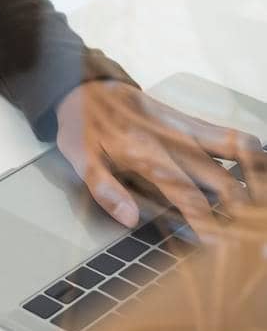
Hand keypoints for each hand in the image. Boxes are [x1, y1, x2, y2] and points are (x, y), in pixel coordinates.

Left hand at [54, 80, 265, 236]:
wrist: (85, 84)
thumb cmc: (82, 126)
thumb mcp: (81, 160)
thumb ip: (105, 190)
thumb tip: (130, 219)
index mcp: (145, 153)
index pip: (186, 194)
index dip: (206, 223)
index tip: (221, 247)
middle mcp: (171, 138)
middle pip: (221, 177)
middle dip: (240, 206)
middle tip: (248, 232)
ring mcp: (183, 126)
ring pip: (233, 147)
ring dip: (252, 175)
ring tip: (258, 202)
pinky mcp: (187, 118)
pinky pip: (225, 133)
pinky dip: (246, 151)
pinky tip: (256, 170)